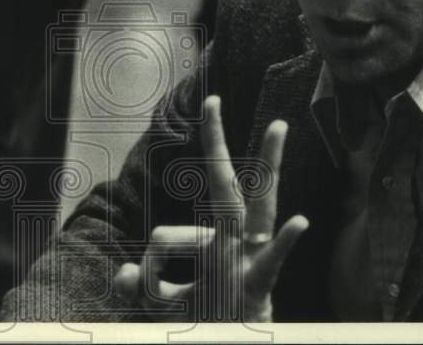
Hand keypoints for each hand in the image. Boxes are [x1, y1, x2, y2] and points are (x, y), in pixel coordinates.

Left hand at [113, 95, 308, 320]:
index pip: (164, 236)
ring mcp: (250, 259)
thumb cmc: (204, 323)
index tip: (143, 288)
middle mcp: (233, 242)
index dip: (147, 267)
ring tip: (278, 126)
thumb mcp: (164, 305)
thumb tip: (123, 275)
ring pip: (258, 203)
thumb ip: (142, 287)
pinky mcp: (260, 286)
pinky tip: (300, 222)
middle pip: (225, 182)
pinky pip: (272, 261)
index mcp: (210, 244)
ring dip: (267, 164)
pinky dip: (284, 243)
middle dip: (216, 142)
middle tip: (212, 100)